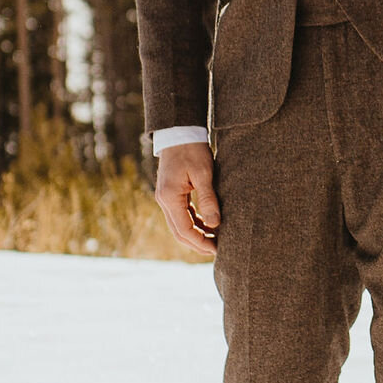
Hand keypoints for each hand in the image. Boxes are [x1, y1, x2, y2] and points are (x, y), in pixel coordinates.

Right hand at [155, 140, 220, 257]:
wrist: (179, 131)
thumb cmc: (192, 149)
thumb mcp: (204, 173)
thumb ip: (208, 199)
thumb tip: (215, 224)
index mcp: (170, 197)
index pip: (184, 230)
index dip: (201, 242)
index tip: (217, 249)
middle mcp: (164, 200)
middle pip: (179, 232)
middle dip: (198, 244)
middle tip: (218, 251)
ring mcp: (166, 198)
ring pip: (180, 225)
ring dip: (196, 235)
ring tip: (216, 240)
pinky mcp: (171, 194)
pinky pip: (182, 215)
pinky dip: (194, 223)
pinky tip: (209, 225)